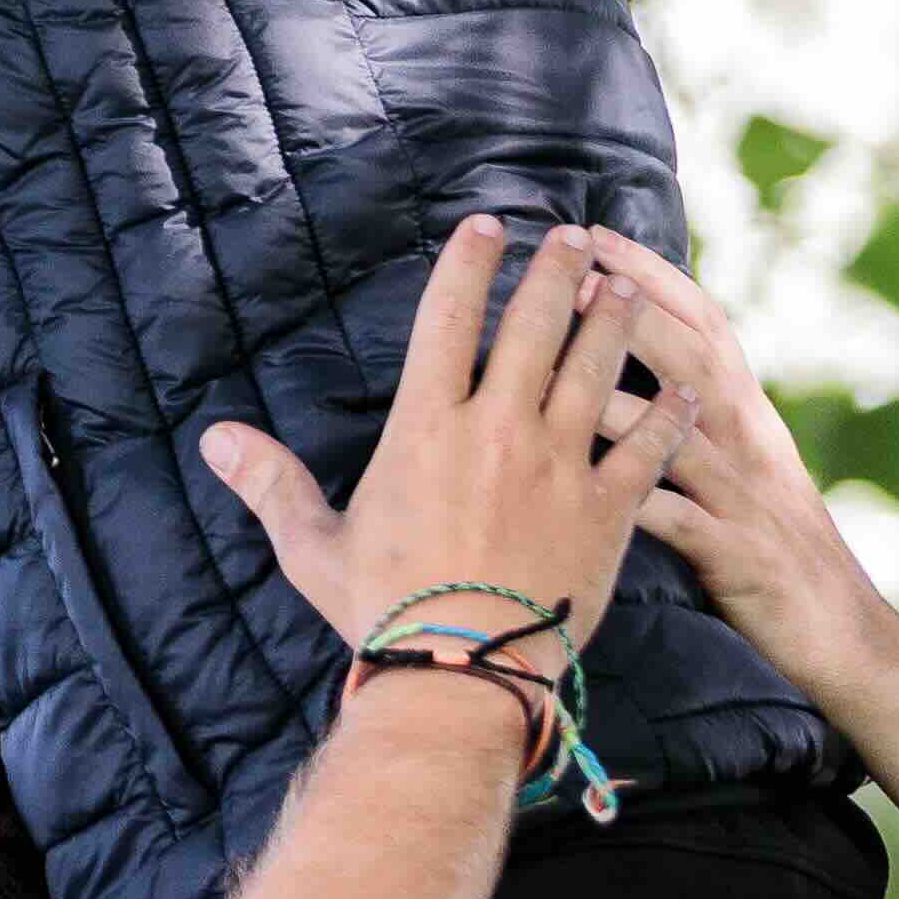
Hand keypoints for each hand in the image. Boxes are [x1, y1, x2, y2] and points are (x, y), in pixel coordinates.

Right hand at [197, 214, 681, 657]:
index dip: (468, 264)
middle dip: (554, 272)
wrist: (466, 673)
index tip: (486, 225)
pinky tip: (685, 390)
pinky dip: (667, 417)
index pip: (447, 318)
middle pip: (532, 327)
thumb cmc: (385, 609)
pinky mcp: (607, 514)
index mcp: (427, 428)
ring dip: (612, 323)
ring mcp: (560, 469)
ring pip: (593, 372)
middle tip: (572, 235)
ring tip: (627, 286)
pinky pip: (646, 452)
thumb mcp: (313, 545)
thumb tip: (214, 438)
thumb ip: (271, 483)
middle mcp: (498, 431)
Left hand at [534, 234, 870, 683]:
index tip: (597, 232)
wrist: (841, 632)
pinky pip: (680, 521)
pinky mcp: (735, 554)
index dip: (654, 273)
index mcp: (748, 414)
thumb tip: (635, 348)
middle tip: (566, 272)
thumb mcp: (745, 462)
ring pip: (682, 432)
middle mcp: (748, 442)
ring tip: (557, 369)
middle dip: (629, 311)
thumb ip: (698, 408)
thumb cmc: (770, 542)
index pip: (706, 321)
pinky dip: (635, 500)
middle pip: (692, 358)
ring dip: (620, 396)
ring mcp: (744, 497)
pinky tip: (582, 486)